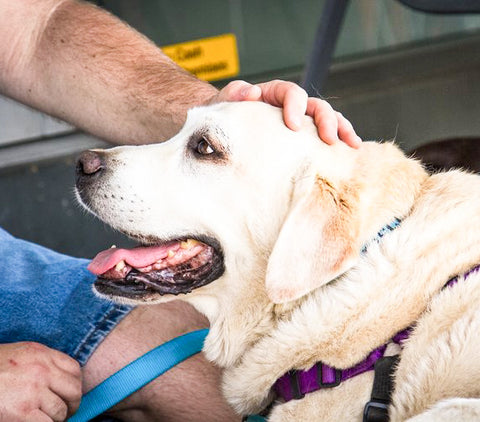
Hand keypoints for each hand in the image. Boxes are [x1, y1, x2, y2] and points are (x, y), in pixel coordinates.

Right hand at [0, 342, 81, 421]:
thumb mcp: (20, 355)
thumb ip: (41, 363)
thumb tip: (59, 381)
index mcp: (41, 354)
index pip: (74, 369)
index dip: (75, 386)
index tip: (69, 395)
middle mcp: (41, 370)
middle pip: (73, 390)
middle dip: (71, 404)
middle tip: (64, 413)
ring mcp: (33, 391)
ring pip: (61, 411)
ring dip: (55, 419)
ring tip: (44, 419)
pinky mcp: (22, 412)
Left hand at [213, 79, 361, 147]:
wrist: (227, 129)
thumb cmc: (227, 115)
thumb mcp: (225, 102)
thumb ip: (235, 94)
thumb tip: (251, 93)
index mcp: (274, 93)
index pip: (290, 92)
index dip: (295, 105)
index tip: (293, 125)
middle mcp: (292, 105)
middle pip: (316, 105)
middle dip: (325, 120)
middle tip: (327, 138)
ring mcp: (302, 121)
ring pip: (328, 119)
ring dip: (341, 129)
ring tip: (351, 144)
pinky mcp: (305, 137)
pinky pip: (326, 135)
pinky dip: (340, 140)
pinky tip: (351, 150)